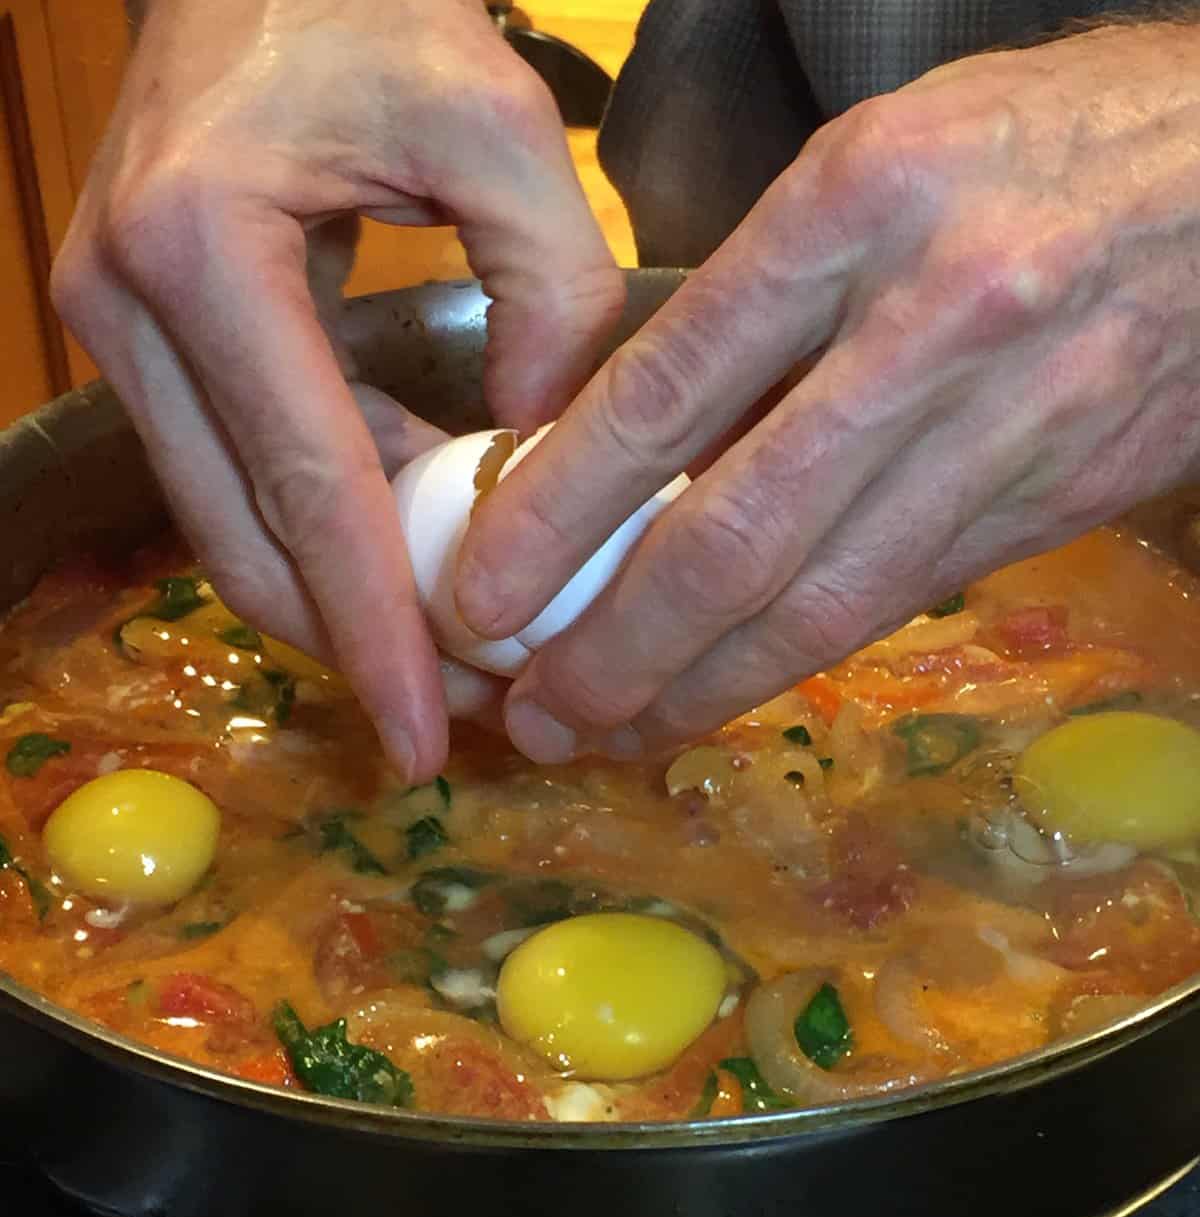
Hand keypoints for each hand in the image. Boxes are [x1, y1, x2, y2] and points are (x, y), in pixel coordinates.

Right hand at [51, 0, 622, 779]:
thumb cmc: (371, 8)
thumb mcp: (495, 122)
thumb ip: (553, 288)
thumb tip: (550, 456)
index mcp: (202, 249)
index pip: (305, 484)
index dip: (370, 625)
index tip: (421, 732)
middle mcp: (129, 307)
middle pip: (243, 537)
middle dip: (348, 642)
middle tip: (454, 715)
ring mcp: (121, 330)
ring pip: (228, 522)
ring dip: (333, 600)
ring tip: (445, 655)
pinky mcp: (146, 342)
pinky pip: (237, 472)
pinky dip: (321, 529)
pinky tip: (407, 555)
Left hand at [458, 21, 1199, 761]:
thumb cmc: (1045, 141)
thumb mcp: (878, 162)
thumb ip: (759, 297)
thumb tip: (629, 451)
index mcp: (857, 204)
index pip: (668, 389)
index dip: (558, 515)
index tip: (483, 594)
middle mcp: (932, 326)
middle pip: (739, 535)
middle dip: (618, 647)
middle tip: (534, 714)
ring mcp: (1006, 428)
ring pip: (824, 603)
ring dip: (699, 690)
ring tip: (608, 736)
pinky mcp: (1053, 503)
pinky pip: (898, 602)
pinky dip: (796, 664)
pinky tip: (726, 695)